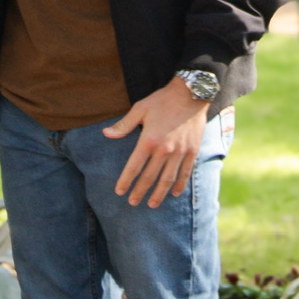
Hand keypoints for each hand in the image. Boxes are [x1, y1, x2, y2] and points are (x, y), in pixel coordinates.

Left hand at [104, 77, 209, 207]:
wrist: (191, 93)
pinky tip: (174, 193)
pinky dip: (180, 185)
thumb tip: (106, 134)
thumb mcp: (140, 109)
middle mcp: (165, 150)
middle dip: (140, 191)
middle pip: (149, 177)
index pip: (134, 167)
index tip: (119, 191)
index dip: (126, 181)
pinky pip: (185, 172)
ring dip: (159, 194)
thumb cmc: (162, 100)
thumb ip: (124, 125)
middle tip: (133, 202)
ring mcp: (180, 152)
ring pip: (168, 179)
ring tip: (151, 204)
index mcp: (149, 140)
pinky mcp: (192, 151)